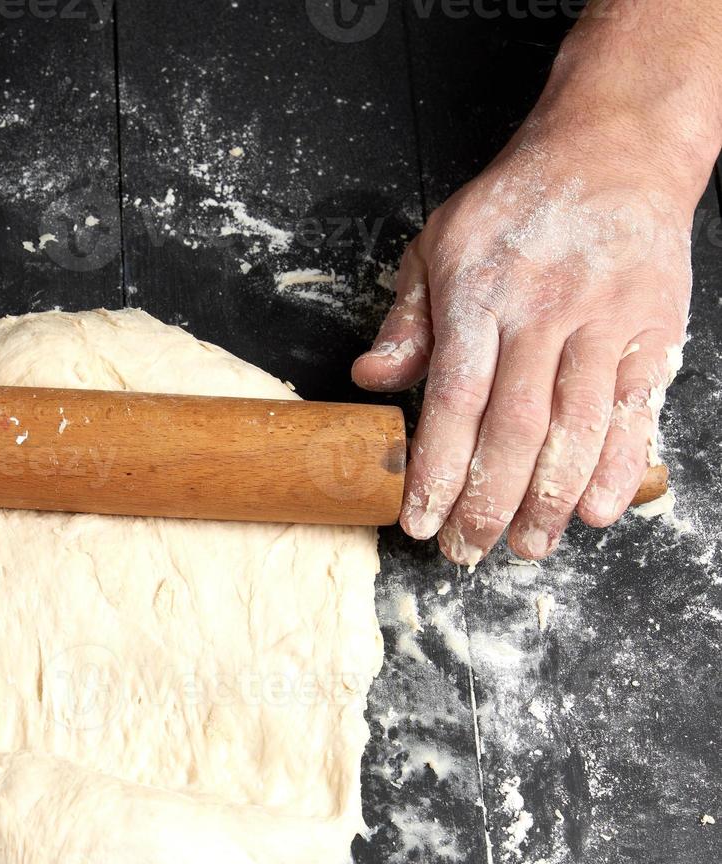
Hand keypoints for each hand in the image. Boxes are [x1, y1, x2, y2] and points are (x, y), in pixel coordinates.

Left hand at [352, 134, 691, 565]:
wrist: (615, 152)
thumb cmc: (514, 206)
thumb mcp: (437, 246)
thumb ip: (406, 321)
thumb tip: (370, 380)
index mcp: (480, 295)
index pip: (454, 400)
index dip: (437, 470)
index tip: (420, 520)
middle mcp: (544, 312)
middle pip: (514, 428)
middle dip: (488, 502)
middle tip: (466, 552)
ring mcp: (605, 323)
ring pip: (578, 428)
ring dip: (552, 500)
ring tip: (528, 546)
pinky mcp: (654, 332)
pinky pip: (636, 411)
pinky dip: (618, 465)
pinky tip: (596, 510)